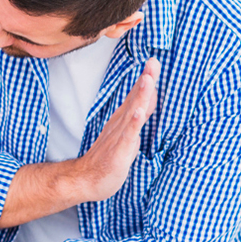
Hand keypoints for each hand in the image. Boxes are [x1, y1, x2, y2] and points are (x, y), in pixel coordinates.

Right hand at [66, 58, 159, 202]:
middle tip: (153, 61)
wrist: (86, 180)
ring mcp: (119, 136)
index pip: (137, 96)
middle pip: (136, 99)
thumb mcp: (127, 135)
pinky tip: (138, 112)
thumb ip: (137, 118)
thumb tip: (148, 100)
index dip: (147, 79)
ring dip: (140, 95)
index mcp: (123, 120)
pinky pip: (128, 135)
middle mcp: (120, 124)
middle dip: (146, 80)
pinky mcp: (119, 151)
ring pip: (132, 113)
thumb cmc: (108, 158)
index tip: (154, 61)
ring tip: (147, 79)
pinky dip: (134, 123)